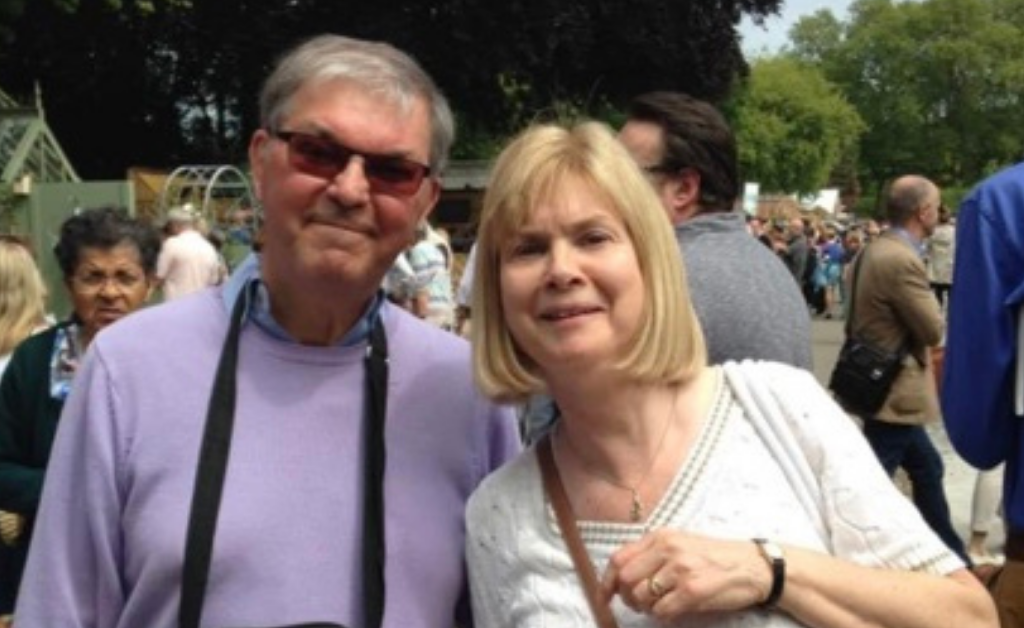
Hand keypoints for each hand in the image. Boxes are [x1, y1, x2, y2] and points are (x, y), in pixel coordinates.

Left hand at [600, 529, 770, 620]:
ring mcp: (680, 569)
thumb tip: (621, 574)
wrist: (753, 566)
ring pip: (642, 597)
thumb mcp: (681, 543)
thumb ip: (653, 554)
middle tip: (639, 604)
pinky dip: (664, 616)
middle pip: (626, 580)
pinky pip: (662, 611)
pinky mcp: (693, 590)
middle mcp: (667, 549)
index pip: (619, 559)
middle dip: (628, 598)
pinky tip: (675, 611)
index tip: (605, 596)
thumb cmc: (716, 557)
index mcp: (661, 537)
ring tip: (659, 606)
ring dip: (646, 608)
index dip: (607, 581)